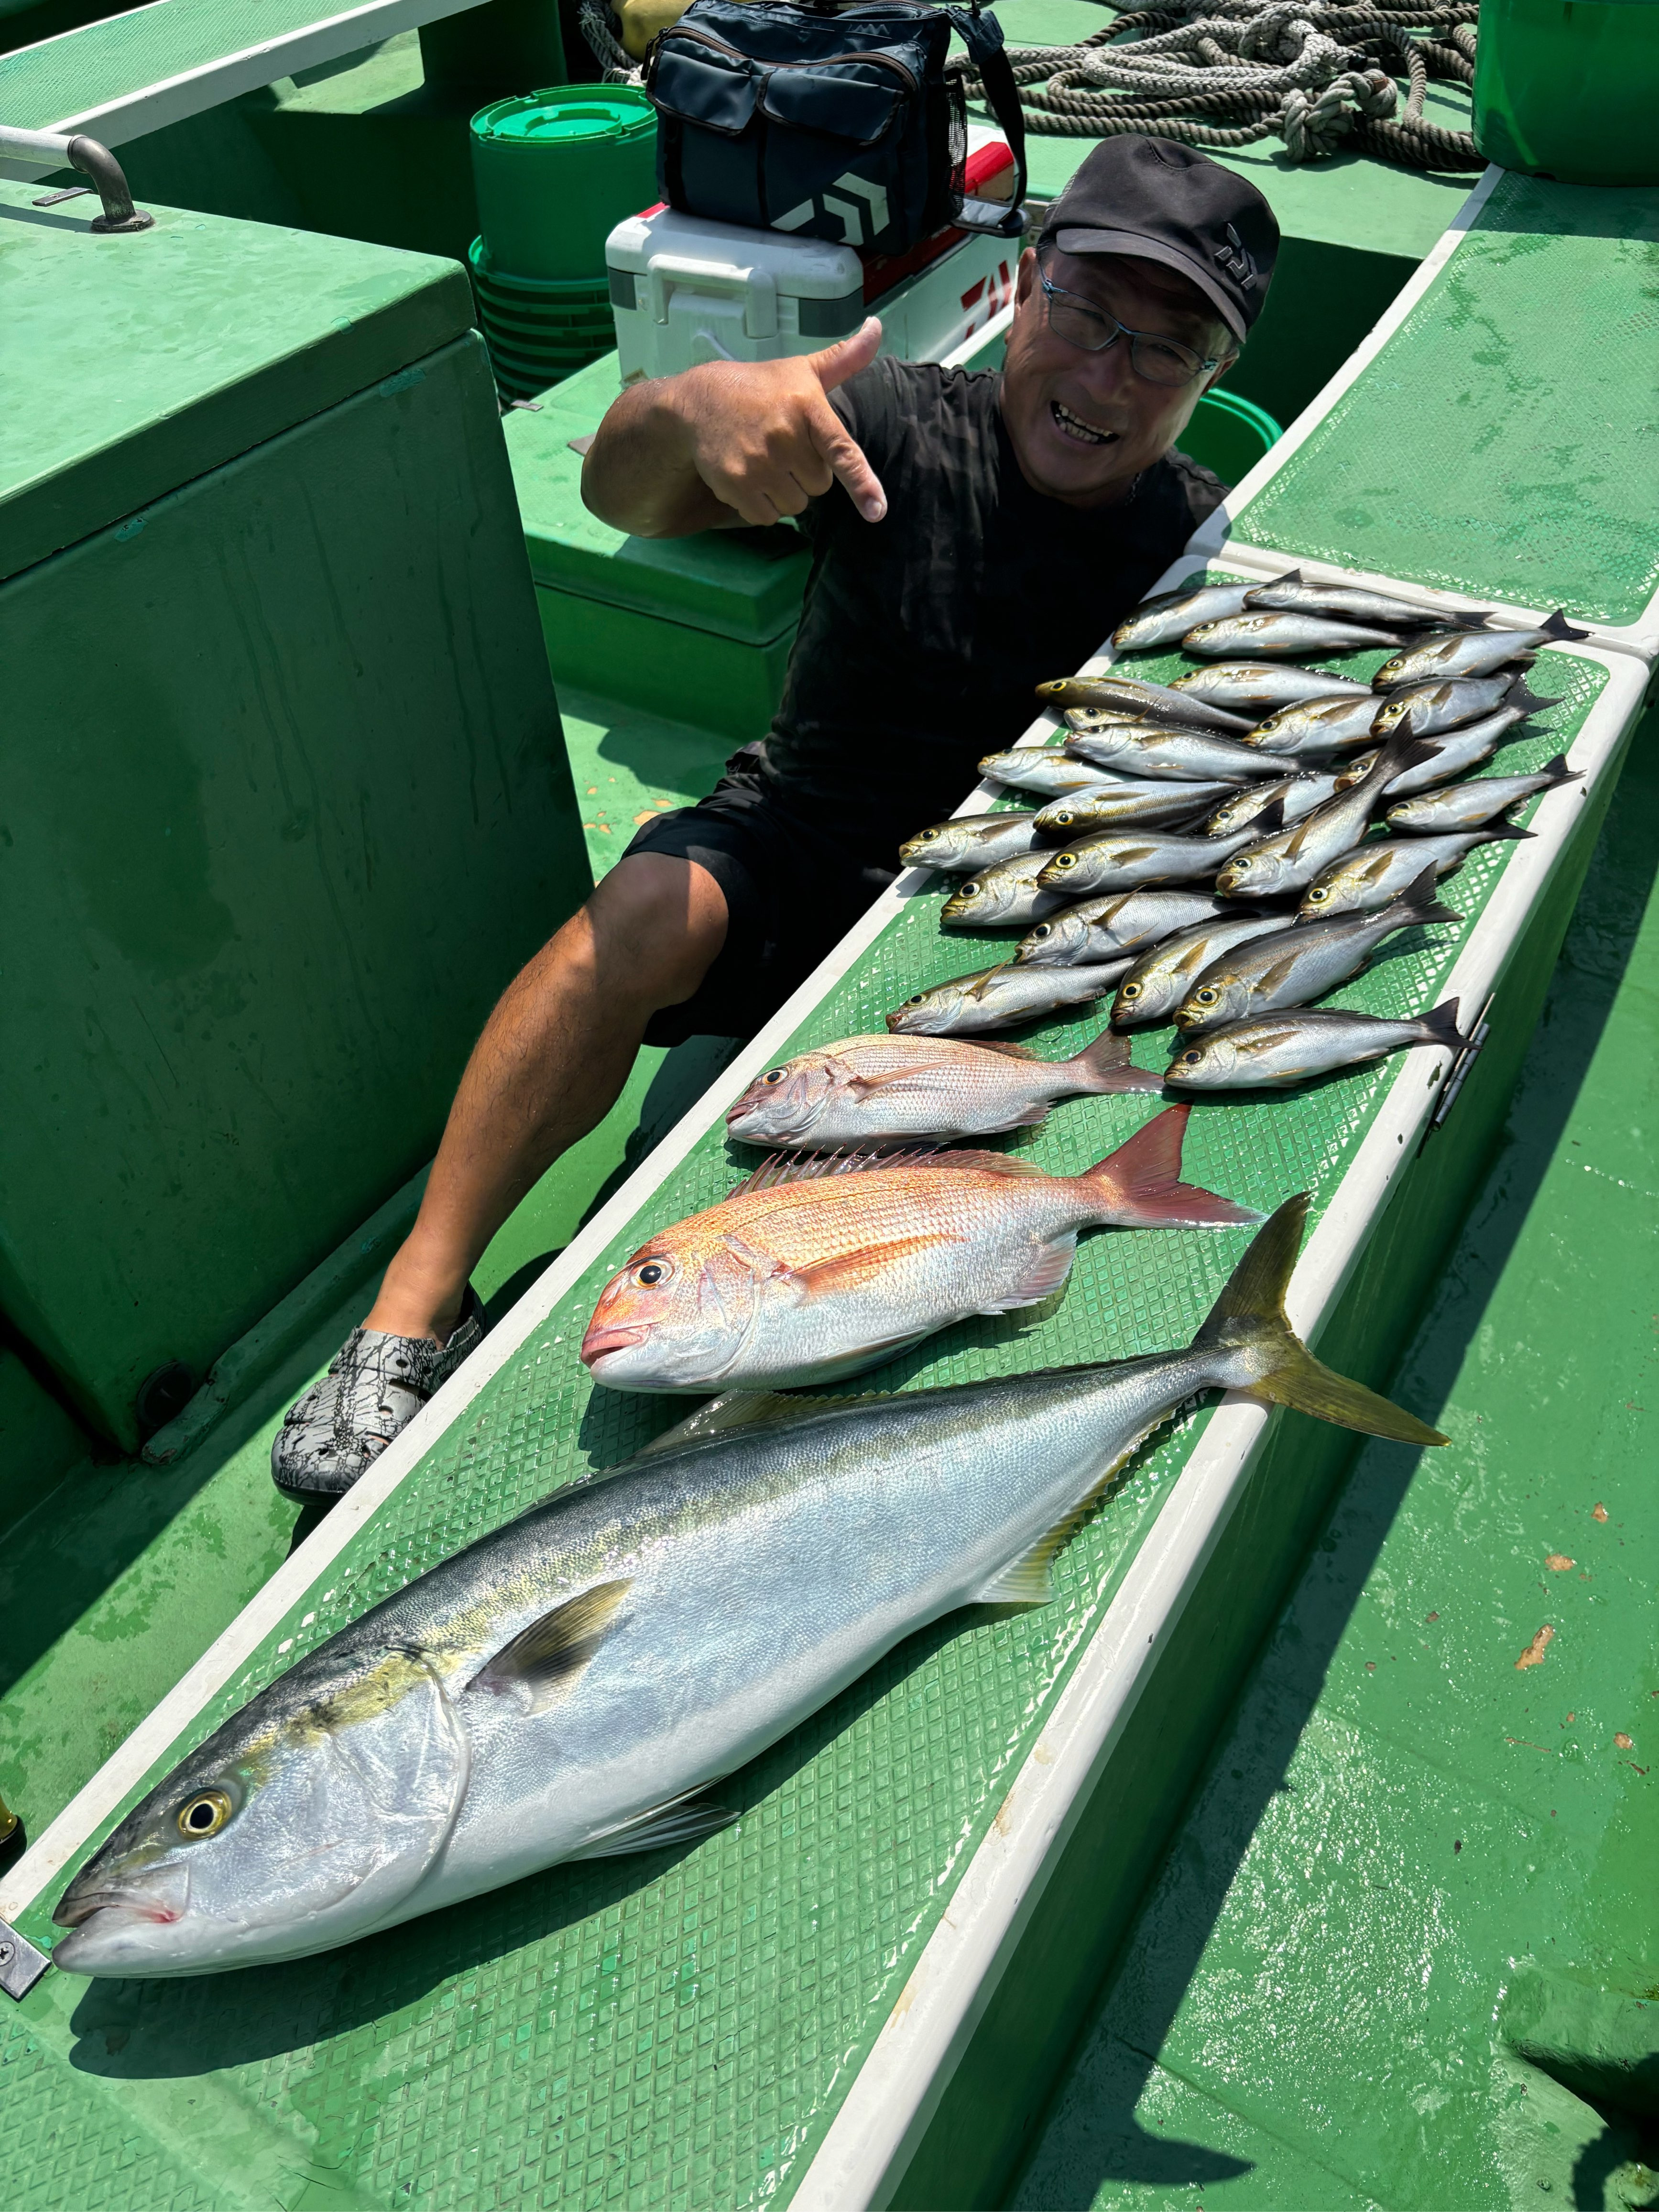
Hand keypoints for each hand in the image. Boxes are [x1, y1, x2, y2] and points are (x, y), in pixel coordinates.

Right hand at [670, 317, 887, 525]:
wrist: (698, 401)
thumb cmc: (760, 387)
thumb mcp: (802, 370)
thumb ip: (844, 358)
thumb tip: (877, 328)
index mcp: (806, 407)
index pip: (841, 451)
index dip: (861, 483)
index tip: (877, 510)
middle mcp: (784, 436)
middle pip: (819, 486)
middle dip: (806, 474)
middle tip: (784, 449)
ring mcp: (758, 463)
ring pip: (794, 504)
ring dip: (785, 492)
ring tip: (766, 462)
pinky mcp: (736, 484)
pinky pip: (767, 516)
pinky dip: (762, 506)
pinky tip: (750, 477)